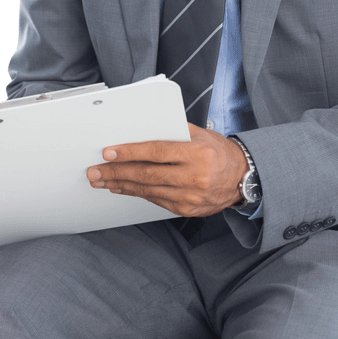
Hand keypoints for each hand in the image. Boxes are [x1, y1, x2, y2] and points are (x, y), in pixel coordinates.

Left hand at [86, 123, 246, 216]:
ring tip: (101, 180)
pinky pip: (155, 200)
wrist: (242, 178)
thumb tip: (137, 129)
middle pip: (147, 174)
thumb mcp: (199, 134)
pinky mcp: (186, 209)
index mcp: (196, 153)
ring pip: (147, 190)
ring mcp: (190, 196)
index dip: (129, 152)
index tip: (108, 152)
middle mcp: (194, 176)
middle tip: (95, 170)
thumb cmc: (217, 151)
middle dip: (116, 172)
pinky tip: (121, 187)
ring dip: (120, 185)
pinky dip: (135, 193)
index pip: (156, 151)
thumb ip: (171, 131)